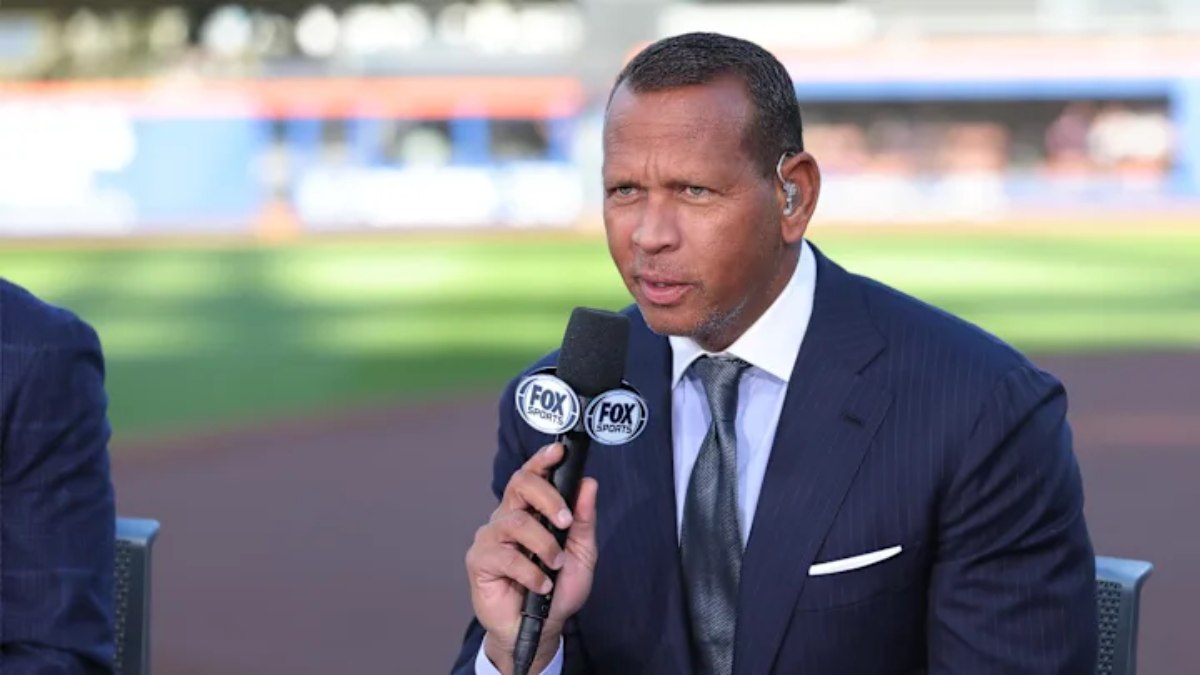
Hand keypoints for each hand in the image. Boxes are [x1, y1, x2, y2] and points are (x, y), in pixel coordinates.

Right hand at [465, 443, 599, 673]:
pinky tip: (541, 585)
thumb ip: (583, 520)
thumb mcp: (581, 554)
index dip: (542, 460)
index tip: (558, 451)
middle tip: (564, 522)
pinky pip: (506, 556)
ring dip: (543, 544)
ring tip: (556, 565)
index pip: (532, 476)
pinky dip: (530, 571)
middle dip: (547, 497)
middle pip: (520, 485)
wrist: (539, 629)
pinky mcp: (479, 561)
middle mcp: (507, 517)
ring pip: (515, 522)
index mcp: (530, 510)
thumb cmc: (556, 589)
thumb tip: (588, 483)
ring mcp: (491, 537)